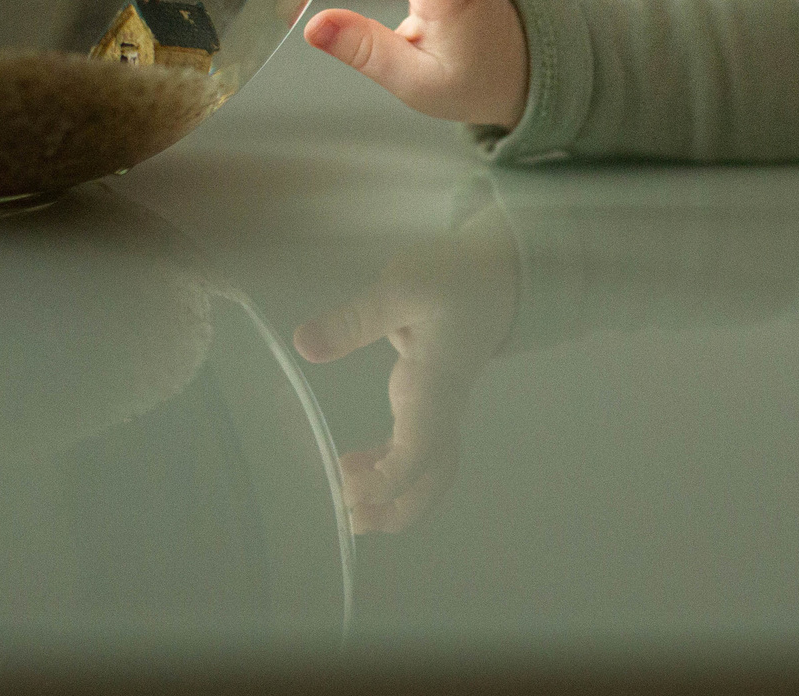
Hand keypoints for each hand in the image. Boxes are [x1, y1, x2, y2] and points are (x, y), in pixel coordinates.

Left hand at [291, 216, 520, 532]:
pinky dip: (388, 469)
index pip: (421, 447)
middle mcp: (444, 408)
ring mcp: (441, 408)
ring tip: (347, 505)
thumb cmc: (452, 279)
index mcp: (438, 385)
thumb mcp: (403, 286)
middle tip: (352, 521)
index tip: (349, 490)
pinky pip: (416, 452)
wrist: (493, 277)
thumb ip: (356, 318)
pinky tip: (353, 464)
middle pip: (434, 477)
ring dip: (395, 497)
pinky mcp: (431, 402)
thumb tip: (304, 345)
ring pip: (429, 471)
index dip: (389, 479)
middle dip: (399, 508)